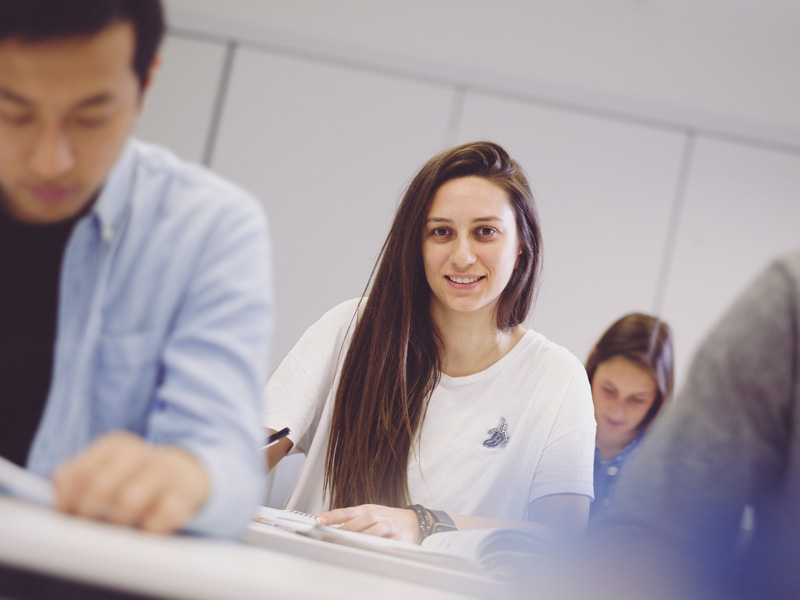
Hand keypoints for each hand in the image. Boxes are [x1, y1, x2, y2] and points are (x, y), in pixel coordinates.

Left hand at [52, 431, 209, 533]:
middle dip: (86, 513)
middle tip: (85, 528)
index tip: (66, 515)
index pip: (80, 473)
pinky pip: (160, 517)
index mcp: (117, 444)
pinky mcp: (183, 497)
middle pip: (100, 485)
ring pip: (127, 501)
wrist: (184, 474)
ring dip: (115, 522)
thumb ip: (74, 479)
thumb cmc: (133, 477)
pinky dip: (147, 530)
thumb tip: (59, 504)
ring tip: (113, 531)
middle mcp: (142, 454)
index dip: (67, 500)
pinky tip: (141, 532)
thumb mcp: (104, 467)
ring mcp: (164, 474)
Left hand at [315, 504, 421, 543]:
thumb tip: (330, 528)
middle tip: (331, 534)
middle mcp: (378, 515)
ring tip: (350, 542)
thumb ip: (351, 522)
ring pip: (376, 528)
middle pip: (361, 519)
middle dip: (346, 527)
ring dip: (363, 535)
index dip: (333, 516)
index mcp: (367, 509)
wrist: (413, 521)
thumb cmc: (387, 519)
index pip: (347, 512)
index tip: (319, 520)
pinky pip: (390, 541)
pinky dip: (382, 545)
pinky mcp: (401, 535)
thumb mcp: (369, 516)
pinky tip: (374, 548)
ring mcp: (390, 524)